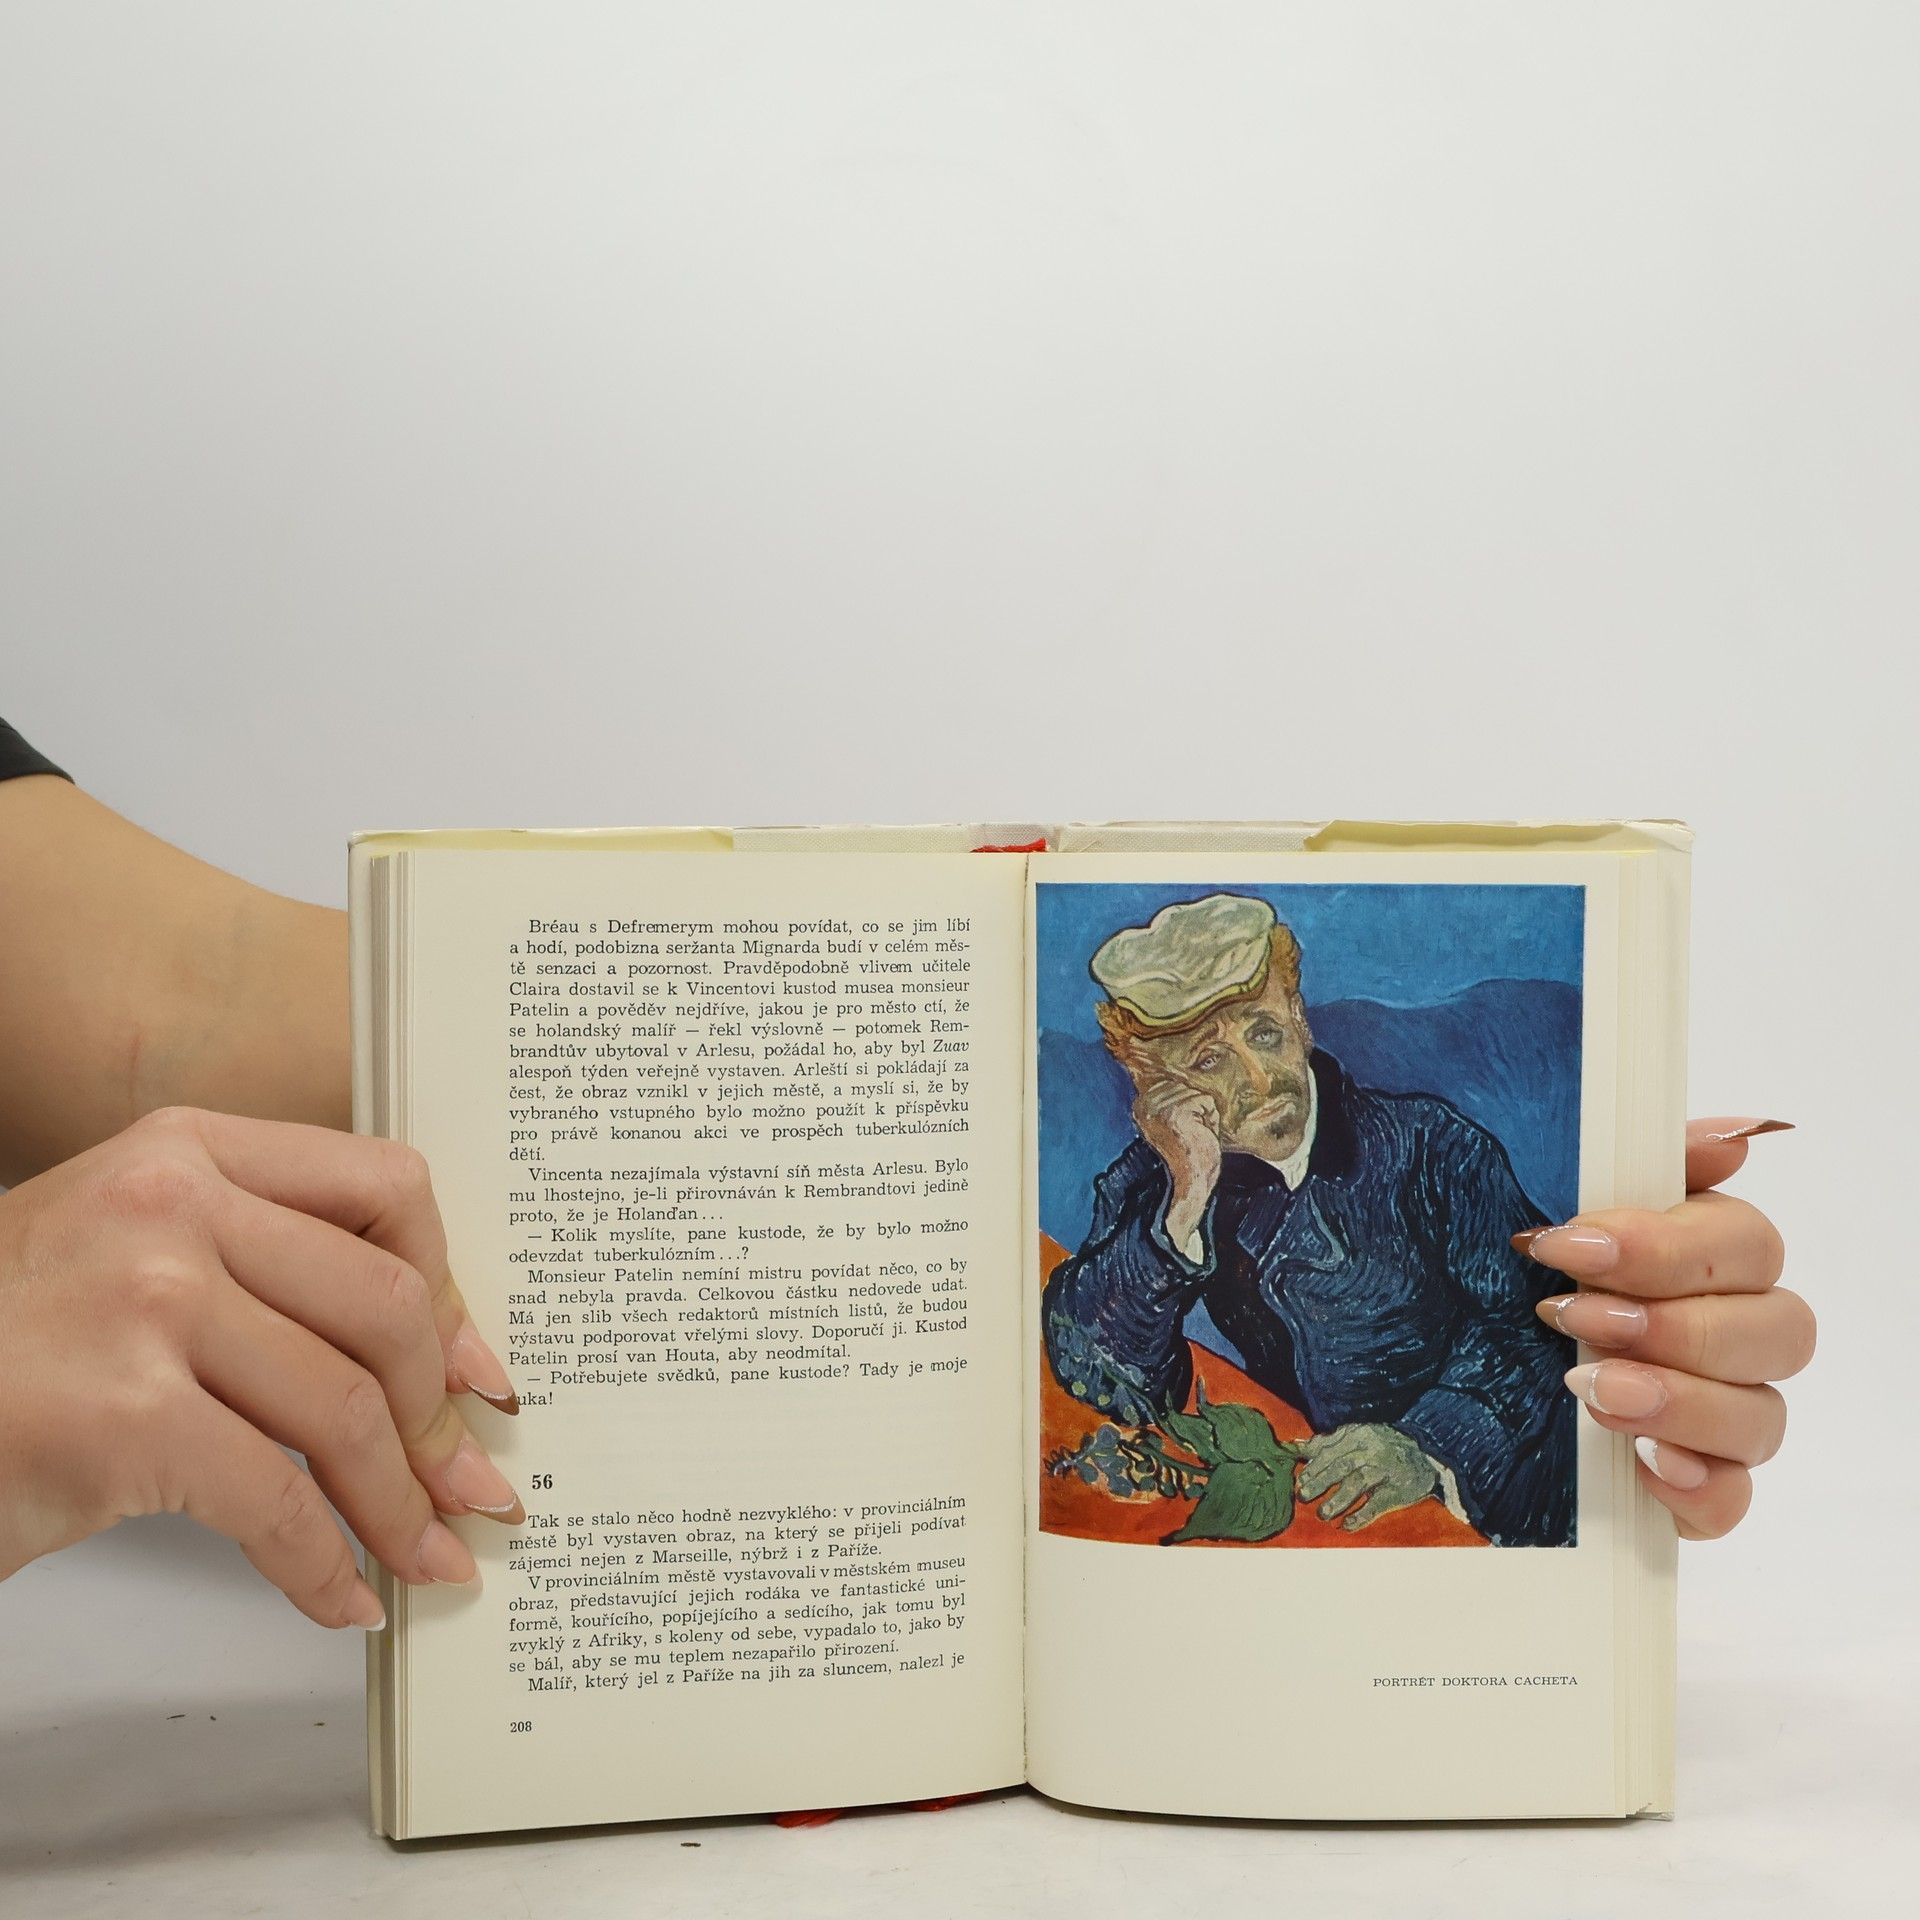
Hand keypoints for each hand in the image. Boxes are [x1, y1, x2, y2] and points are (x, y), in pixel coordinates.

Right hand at [0, 1107, 524, 1625]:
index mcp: (189, 1152)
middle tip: (465, 1483)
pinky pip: (275, 1503)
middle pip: (383, 1308)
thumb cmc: (4, 1343)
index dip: (451, 1293)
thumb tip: (425, 1357)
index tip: (474, 1371)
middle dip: (439, 1417)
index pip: (385, 1191)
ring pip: (343, 1410)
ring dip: (399, 1505)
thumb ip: (261, 1266)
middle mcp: (172, 1207)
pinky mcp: (117, 1417)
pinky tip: (340, 1599)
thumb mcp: (128, 1248)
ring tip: (425, 1555)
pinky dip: (323, 1566)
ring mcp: (143, 1305)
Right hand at [1133, 1078, 1222, 1249]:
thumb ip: (1174, 1098)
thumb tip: (1192, 1070)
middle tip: (1190, 1135)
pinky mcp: (1176, 1113)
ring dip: (1204, 1116)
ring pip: (1198, 1092)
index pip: (1178, 1083)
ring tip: (1194, 1136)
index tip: (1182, 1130)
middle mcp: (1145, 1103)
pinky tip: (1199, 1136)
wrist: (1190, 1185)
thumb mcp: (1174, 1120)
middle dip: (1197, 1109)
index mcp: (1141, 1103)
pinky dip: (1210, 1120)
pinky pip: (1206, 1101)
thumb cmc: (1189, 1155)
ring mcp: (1159, 1108)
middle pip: (1188, 1085)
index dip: (1189, 1106)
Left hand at [1297, 1422, 1438, 1529]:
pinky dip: (1361, 1516)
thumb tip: (1294, 1448)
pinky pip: (1377, 1504)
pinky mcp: (1398, 1490)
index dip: (1313, 1467)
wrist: (1425, 1454)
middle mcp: (1371, 1450)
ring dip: (1337, 1500)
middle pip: (1341, 1466)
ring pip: (1358, 1484)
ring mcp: (1385, 1470)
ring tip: (1322, 1514)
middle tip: (1303, 1496)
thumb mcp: (1356, 1436)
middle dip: (1319, 1482)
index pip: (1330, 1451)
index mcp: (1357, 1435)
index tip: (1300, 1481)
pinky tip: (1346, 1525)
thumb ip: (1327, 1443)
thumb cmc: (1382, 1446)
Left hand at [1518, 1117, 1812, 1539]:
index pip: (1747, 1241)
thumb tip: (1733, 1135)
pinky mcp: (1699, 1486)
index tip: (1569, 1249)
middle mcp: (1735, 1333)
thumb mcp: (1555, 1213)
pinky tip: (1644, 1465)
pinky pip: (1733, 1500)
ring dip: (1680, 1401)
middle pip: (1778, 1328)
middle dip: (1674, 1324)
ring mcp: (1725, 1415)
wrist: (1458, 1379)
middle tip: (1573, 1319)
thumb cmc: (1520, 1278)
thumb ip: (1633, 1165)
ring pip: (1763, 1415)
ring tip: (1590, 1389)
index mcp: (1708, 1255)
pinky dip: (1697, 1486)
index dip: (1666, 1247)